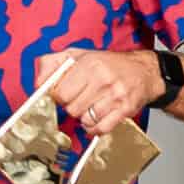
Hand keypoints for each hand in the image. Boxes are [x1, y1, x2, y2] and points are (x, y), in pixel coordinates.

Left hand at [41, 49, 164, 136]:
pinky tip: (98, 117)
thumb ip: (53, 64)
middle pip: (71, 108)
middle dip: (72, 107)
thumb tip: (38, 83)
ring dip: (84, 117)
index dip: (59, 96)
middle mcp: (103, 79)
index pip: (60, 93)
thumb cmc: (108, 64)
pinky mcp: (125, 110)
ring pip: (85, 120)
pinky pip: (100, 129)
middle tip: (80, 99)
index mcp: (89, 64)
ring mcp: (115, 96)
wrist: (144, 71)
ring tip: (91, 106)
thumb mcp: (78, 54)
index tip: (65, 94)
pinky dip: (95, 128)